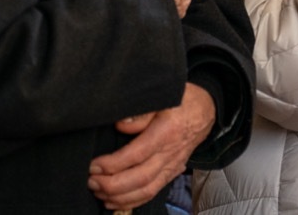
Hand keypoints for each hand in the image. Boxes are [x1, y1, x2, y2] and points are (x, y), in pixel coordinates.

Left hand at [87, 83, 215, 210]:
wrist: (207, 110)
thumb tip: (121, 124)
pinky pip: (152, 192)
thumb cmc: (183, 100)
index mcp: (167, 131)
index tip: (94, 165)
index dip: (113, 164)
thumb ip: (142, 111)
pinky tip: (113, 201)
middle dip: (112, 184)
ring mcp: (172, 166)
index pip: (137, 154)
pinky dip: (132, 201)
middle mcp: (171, 153)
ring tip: (97, 191)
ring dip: (119, 196)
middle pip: (141, 177)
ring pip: (146, 190)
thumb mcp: (164, 96)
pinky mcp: (172, 173)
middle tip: (90, 181)